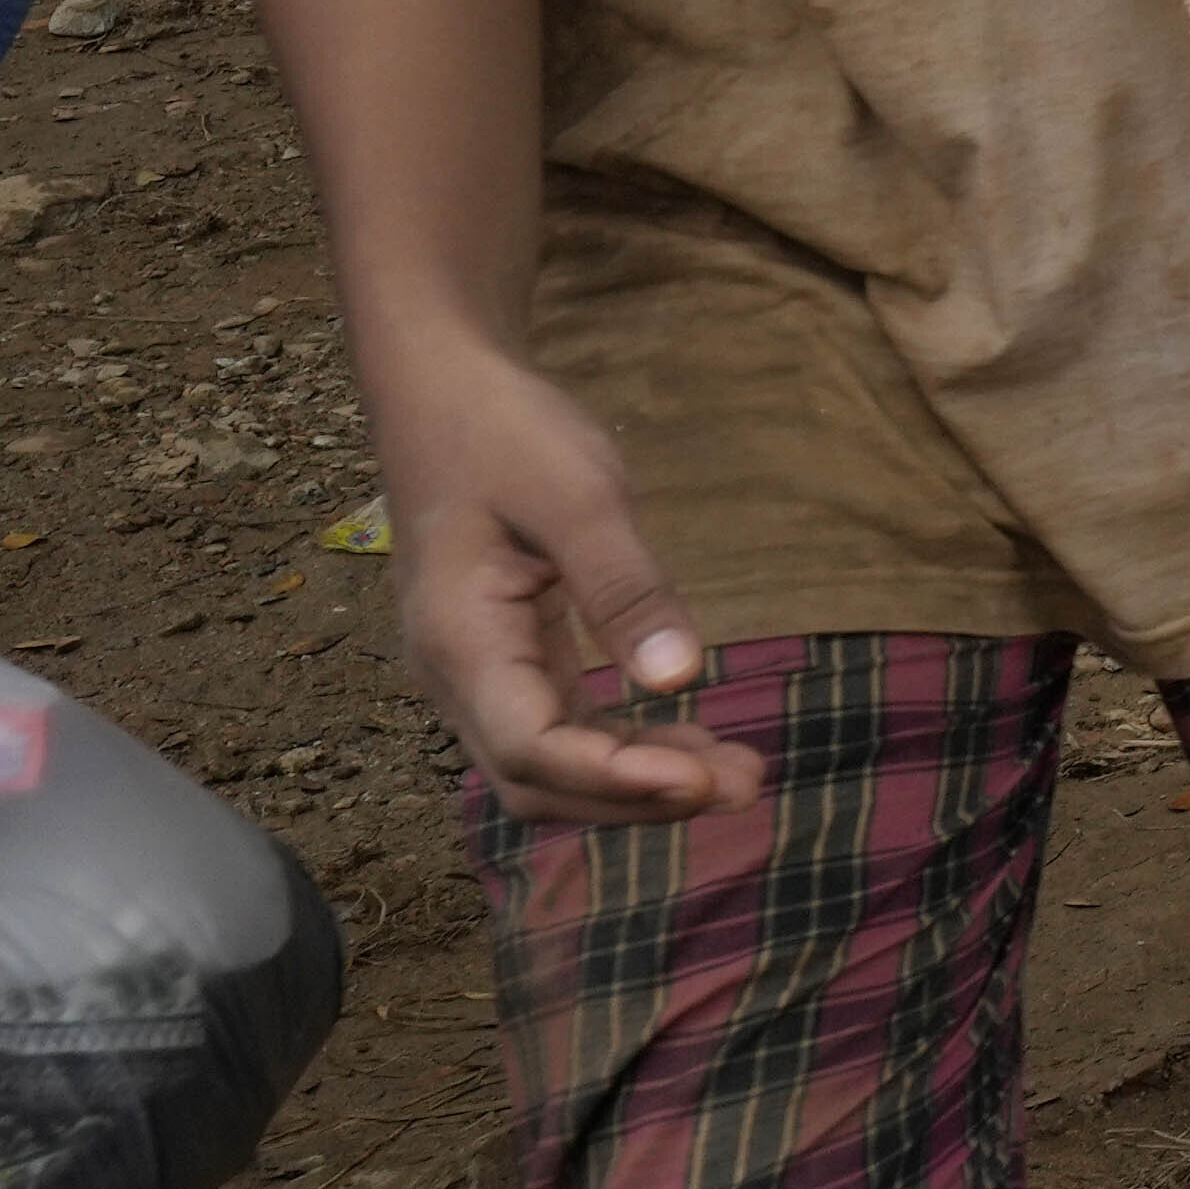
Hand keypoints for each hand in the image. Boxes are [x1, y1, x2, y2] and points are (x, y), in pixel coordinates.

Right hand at [375, 342, 758, 823]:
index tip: (701, 780)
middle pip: (537, 779)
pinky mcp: (510, 655)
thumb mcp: (579, 497)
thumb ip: (626, 589)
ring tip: (739, 775)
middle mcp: (458, 672)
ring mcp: (479, 669)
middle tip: (746, 786)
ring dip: (636, 781)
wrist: (443, 391)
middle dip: (636, 797)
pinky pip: (561, 725)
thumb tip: (679, 678)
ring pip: (550, 762)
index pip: (530, 748)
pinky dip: (623, 746)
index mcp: (460, 640)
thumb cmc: (504, 433)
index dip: (613, 779)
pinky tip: (690, 745)